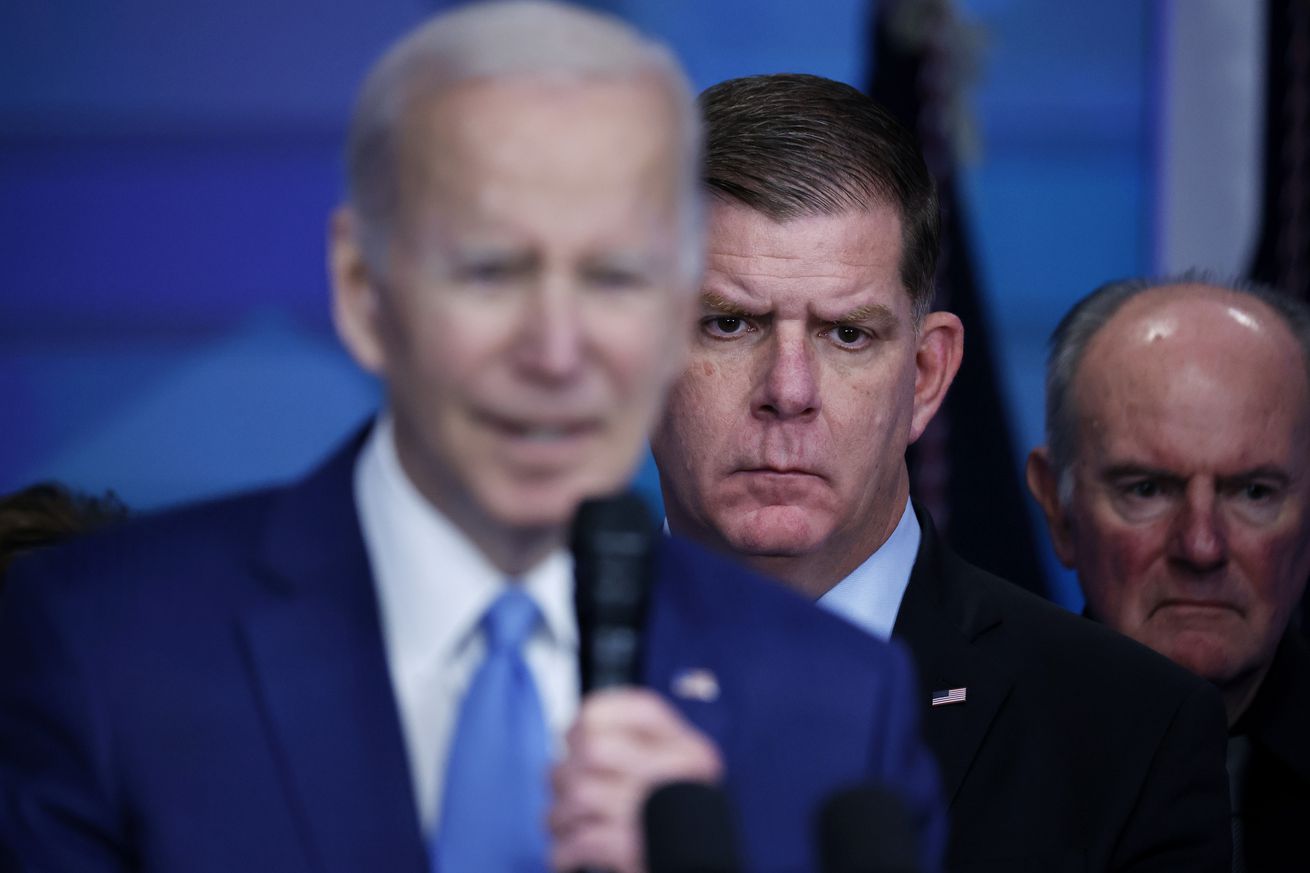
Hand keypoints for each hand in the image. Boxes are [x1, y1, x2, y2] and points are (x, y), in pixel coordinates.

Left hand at [548, 687, 724, 872]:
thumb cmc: (681, 828)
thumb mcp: (682, 775)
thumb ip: (645, 745)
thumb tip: (581, 728)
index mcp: (688, 752)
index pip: (638, 709)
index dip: (594, 719)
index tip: (577, 739)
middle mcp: (673, 775)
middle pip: (595, 749)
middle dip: (565, 771)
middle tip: (563, 786)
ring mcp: (649, 812)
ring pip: (580, 794)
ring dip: (559, 815)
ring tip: (564, 823)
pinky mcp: (631, 851)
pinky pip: (578, 841)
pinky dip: (563, 852)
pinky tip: (568, 855)